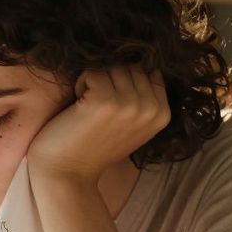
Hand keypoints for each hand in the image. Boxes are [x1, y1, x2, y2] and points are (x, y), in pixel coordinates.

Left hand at [27, 65, 169, 183]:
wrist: (67, 175)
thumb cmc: (93, 146)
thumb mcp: (131, 124)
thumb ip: (142, 96)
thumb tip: (141, 55)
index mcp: (163, 113)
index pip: (148, 69)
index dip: (124, 80)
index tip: (111, 106)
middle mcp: (151, 107)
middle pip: (130, 64)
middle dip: (108, 78)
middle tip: (95, 107)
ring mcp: (130, 104)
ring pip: (112, 65)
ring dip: (94, 80)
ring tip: (88, 107)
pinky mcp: (105, 101)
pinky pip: (93, 70)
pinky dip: (81, 83)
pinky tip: (78, 108)